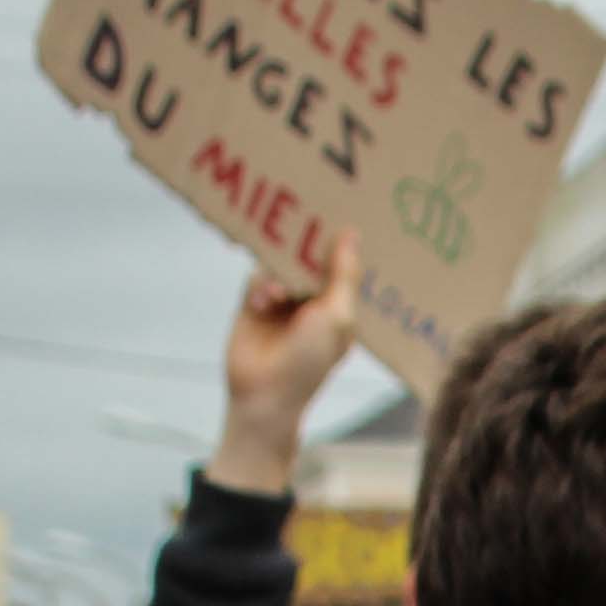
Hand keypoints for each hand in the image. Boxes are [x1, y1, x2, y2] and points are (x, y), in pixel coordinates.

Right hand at [209, 239, 364, 494]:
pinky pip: (257, 277)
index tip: (342, 212)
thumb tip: (351, 234)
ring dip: (280, 275)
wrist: (263, 393)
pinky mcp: (254, 303)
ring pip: (281, 264)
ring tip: (279, 296)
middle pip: (309, 258)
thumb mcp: (336, 316)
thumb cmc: (309, 360)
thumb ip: (343, 275)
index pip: (343, 265)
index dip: (342, 243)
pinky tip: (264, 304)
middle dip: (306, 245)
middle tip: (304, 219)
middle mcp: (312, 301)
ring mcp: (283, 302)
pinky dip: (261, 287)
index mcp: (340, 307)